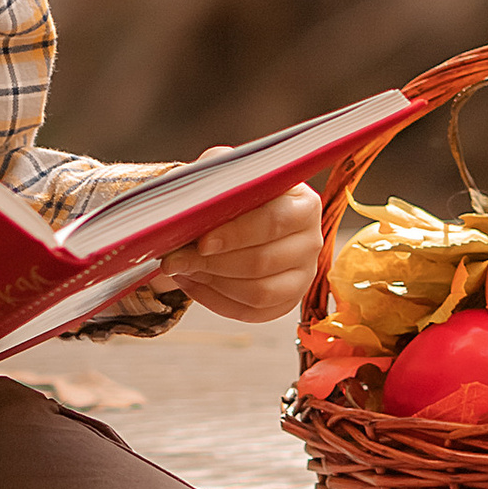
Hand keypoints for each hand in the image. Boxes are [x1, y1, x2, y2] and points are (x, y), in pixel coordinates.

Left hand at [151, 178, 323, 324]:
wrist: (239, 215)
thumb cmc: (233, 193)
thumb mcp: (227, 176)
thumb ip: (214, 184)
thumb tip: (188, 210)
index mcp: (303, 205)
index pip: (272, 222)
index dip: (235, 235)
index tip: (202, 243)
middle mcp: (311, 242)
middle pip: (262, 261)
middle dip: (213, 263)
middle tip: (176, 260)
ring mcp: (303, 276)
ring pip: (257, 293)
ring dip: (212, 283)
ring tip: (182, 268)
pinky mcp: (287, 301)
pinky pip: (251, 312)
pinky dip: (215, 301)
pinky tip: (193, 283)